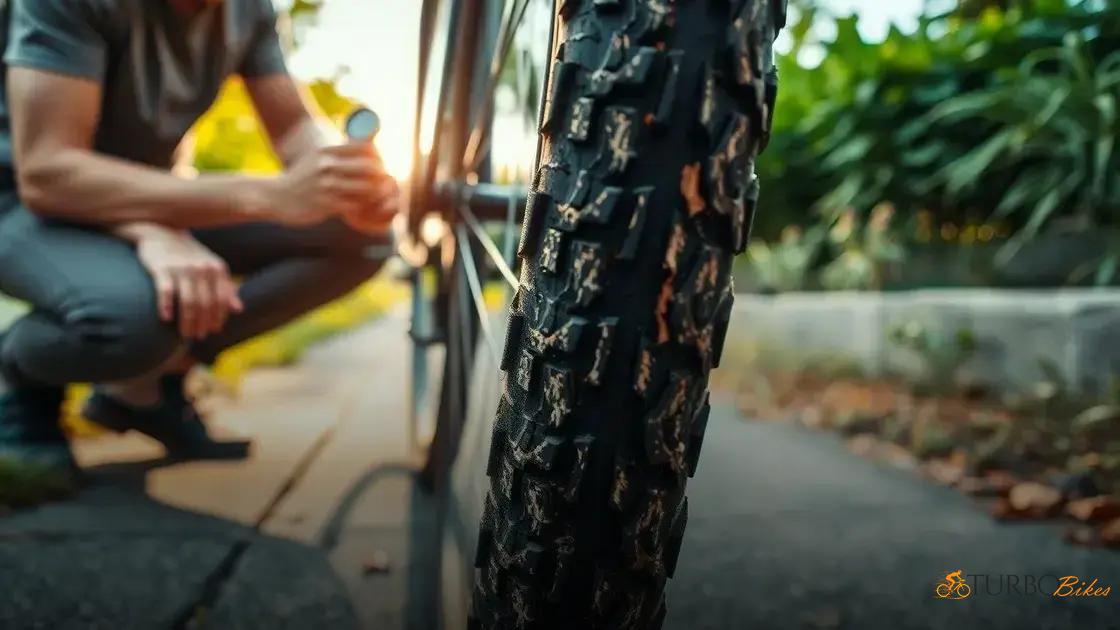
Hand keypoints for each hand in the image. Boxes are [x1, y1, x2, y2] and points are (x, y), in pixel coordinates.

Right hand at [127, 224, 243, 339]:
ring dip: (188, 321)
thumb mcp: (212, 267)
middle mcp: (202, 268)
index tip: (214, 331)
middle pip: (205, 304)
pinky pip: (165, 291)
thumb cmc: (189, 255)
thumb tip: (239, 310)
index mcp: (217, 269)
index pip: (222, 299)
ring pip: (188, 301)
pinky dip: (166, 306)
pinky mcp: (161, 268)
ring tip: (185, 334)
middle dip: (203, 323)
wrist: (162, 231)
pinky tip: (166, 318)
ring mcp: (181, 268)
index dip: (219, 317)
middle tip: (198, 336)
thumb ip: (226, 287)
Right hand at [268, 143, 398, 227]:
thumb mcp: (318, 158)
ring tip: (376, 196)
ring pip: (365, 188)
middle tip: (383, 183)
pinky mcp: (325, 205)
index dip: (377, 156)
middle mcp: (326, 165)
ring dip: (374, 193)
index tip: (380, 165)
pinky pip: (354, 205)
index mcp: (326, 150)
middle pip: (368, 167)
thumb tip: (367, 141)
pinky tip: (363, 208)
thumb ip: (340, 152)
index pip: (364, 147)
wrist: (276, 197)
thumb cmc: (303, 178)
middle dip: (380, 176)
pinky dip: (362, 207)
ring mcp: (326, 186)